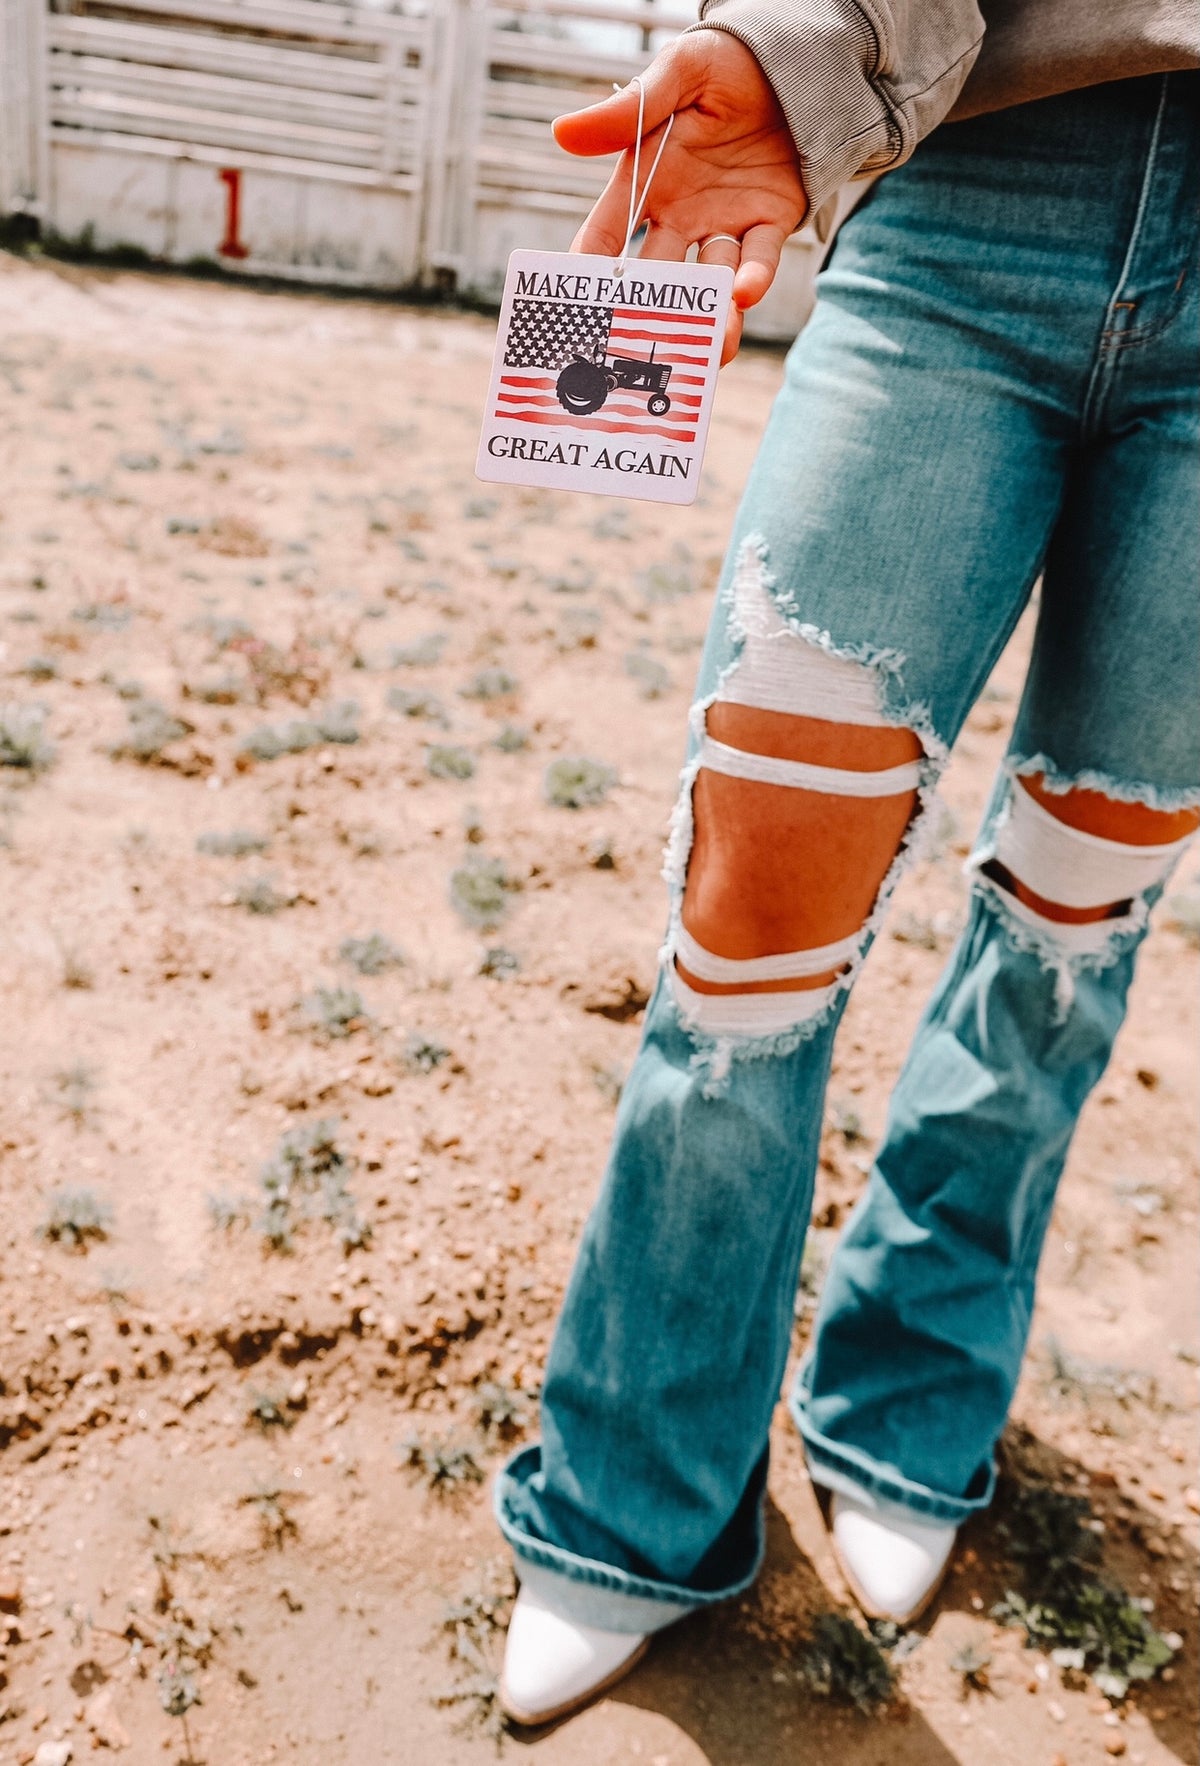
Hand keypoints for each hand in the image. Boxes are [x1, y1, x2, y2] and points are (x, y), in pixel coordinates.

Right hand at [554, 32, 807, 363]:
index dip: (589, 272)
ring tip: (706, 347)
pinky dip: (752, 278)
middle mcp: (680, 214)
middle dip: (646, 315)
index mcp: (646, 182)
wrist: (790, 60)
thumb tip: (562, 133)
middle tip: (634, 350)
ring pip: (709, 283)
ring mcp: (723, 223)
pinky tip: (744, 294)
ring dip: (707, 318)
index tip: (573, 311)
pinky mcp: (769, 222)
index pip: (607, 237)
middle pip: (656, 276)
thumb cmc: (724, 64)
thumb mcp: (675, 74)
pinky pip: (759, 258)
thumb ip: (626, 111)